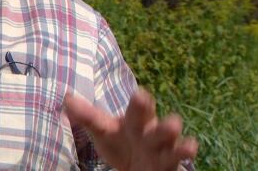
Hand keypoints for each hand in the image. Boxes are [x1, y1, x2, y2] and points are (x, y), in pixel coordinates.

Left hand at [64, 89, 197, 170]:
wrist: (137, 166)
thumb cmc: (120, 142)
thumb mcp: (103, 130)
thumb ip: (88, 116)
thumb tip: (66, 98)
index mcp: (134, 120)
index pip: (135, 110)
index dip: (138, 103)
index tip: (140, 93)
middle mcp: (150, 130)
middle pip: (150, 119)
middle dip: (149, 111)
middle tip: (145, 99)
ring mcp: (162, 147)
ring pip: (168, 138)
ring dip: (171, 132)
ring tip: (173, 125)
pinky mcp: (168, 163)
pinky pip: (177, 158)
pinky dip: (184, 151)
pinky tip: (190, 146)